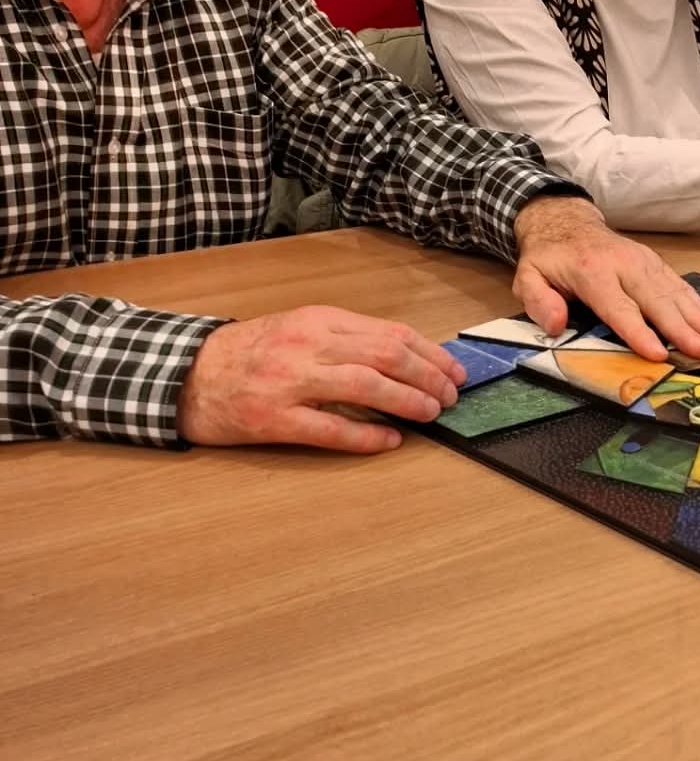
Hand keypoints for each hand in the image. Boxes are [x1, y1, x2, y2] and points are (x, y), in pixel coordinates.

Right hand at [176, 306, 463, 451]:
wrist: (184, 375)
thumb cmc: (248, 353)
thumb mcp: (298, 330)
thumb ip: (345, 340)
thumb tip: (406, 359)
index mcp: (318, 320)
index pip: (390, 332)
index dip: (430, 353)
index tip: (453, 371)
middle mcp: (307, 345)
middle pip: (386, 356)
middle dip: (428, 377)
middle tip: (450, 396)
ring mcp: (289, 382)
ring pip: (366, 387)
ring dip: (407, 402)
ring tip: (430, 414)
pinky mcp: (273, 419)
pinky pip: (331, 429)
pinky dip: (367, 436)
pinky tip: (390, 441)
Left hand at [512, 196, 699, 359]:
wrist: (567, 222)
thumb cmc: (550, 257)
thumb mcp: (527, 276)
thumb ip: (538, 300)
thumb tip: (557, 325)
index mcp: (592, 272)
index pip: (619, 307)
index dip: (639, 332)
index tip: (658, 353)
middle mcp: (624, 264)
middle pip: (656, 300)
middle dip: (681, 327)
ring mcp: (643, 261)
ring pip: (674, 291)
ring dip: (698, 316)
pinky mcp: (654, 263)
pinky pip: (679, 284)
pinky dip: (697, 304)